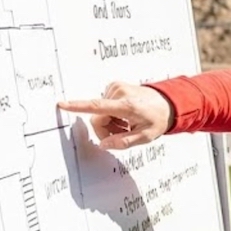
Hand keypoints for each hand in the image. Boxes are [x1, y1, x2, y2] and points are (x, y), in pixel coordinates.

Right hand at [58, 82, 172, 149]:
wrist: (168, 103)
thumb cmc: (157, 119)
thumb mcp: (145, 137)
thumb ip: (123, 142)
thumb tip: (103, 145)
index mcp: (126, 105)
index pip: (98, 107)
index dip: (78, 107)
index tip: (62, 104)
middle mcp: (120, 93)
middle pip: (98, 118)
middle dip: (106, 130)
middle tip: (124, 133)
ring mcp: (117, 87)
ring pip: (100, 113)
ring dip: (111, 122)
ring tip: (128, 123)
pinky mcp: (115, 86)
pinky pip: (103, 105)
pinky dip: (112, 114)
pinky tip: (125, 116)